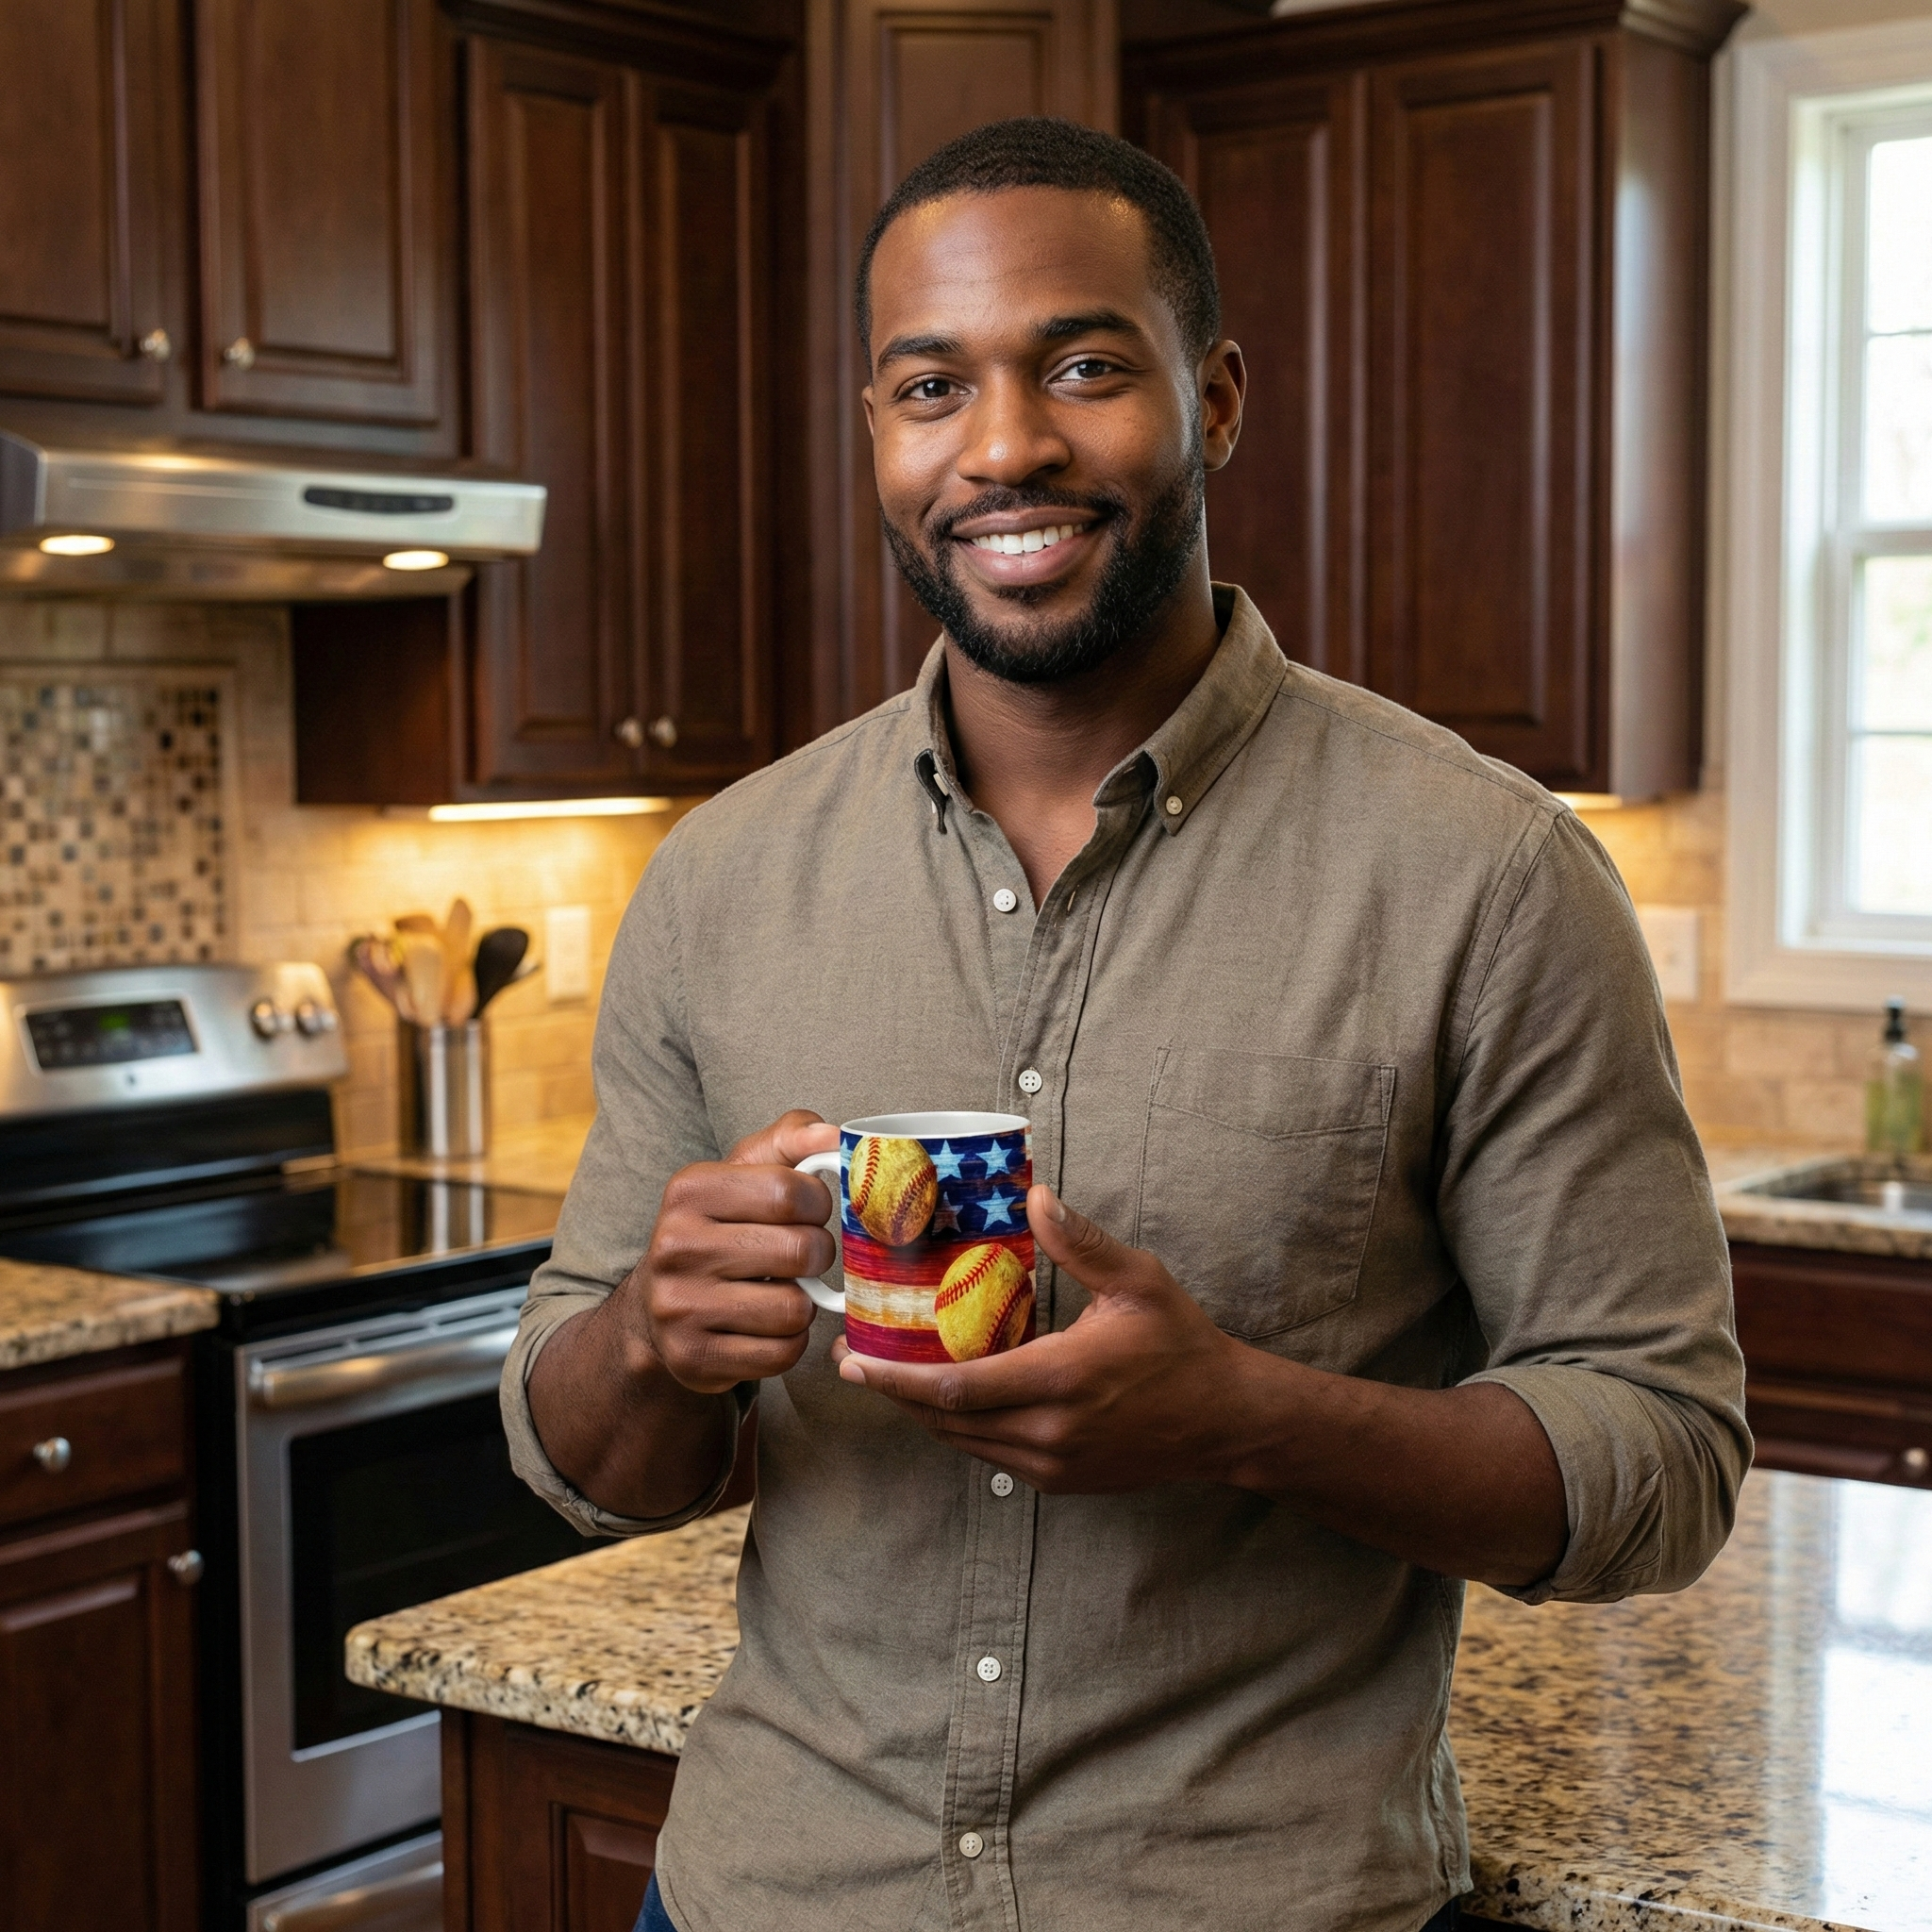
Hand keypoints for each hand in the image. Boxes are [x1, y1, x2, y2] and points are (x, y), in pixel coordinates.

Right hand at [633, 1109, 840, 1394]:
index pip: (791, 1191)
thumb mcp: (743, 1173)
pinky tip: (767, 1326)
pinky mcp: (694, 1357)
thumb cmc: (719, 1229)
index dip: (818, 1204)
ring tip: (781, 1290)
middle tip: (802, 1255)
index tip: (808, 1212)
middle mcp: (675, 1246)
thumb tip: (834, 1136)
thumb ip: (791, 1141)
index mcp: (690, 1189)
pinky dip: (789, 1341)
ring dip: (803, 1302)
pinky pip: (782, 1353)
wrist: (658, 1308)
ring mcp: (679, 1307)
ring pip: (795, 1308)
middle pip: (800, 1250)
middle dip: (817, 1254)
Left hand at [831, 1185, 1246, 1492]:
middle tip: (853, 1362)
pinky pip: (990, 1454)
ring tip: (889, 1375)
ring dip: (923, 1412)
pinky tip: (948, 1396)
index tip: (854, 1360)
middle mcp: (1049, 1432)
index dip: (896, 1379)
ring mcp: (1053, 1464)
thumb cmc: (1182, 1345)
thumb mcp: (1138, 1282)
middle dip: (893, 1394)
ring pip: (963, 1442)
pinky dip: (960, 1427)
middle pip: (945, 1421)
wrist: (1226, 1419)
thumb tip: (1037, 1197)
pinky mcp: (1060, 1479)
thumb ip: (1081, 1243)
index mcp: (1061, 1380)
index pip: (955, 1390)